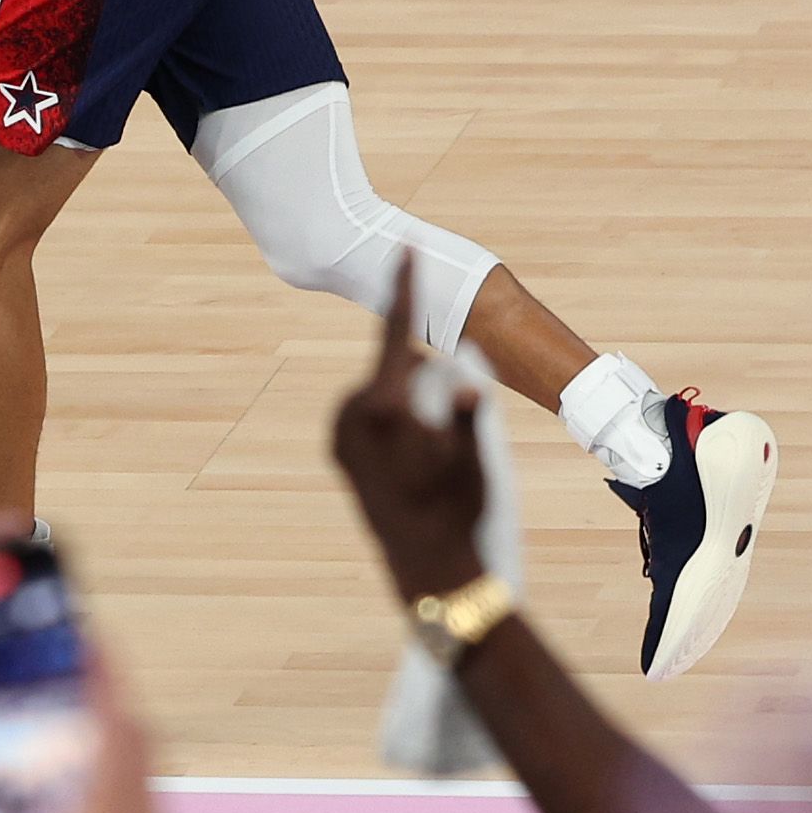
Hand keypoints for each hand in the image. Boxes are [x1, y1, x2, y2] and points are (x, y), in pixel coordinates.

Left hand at [331, 283, 490, 602]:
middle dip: (426, 378)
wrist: (426, 563)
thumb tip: (470, 381)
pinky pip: (371, 413)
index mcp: (382, 407)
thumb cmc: (456, 509)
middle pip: (397, 365)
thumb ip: (468, 412)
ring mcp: (339, 434)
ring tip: (429, 453)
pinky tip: (410, 457)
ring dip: (411, 401)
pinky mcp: (338, 451)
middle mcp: (351, 415)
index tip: (404, 249)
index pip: (396, 332)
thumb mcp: (473, 460)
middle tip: (446, 433)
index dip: (406, 288)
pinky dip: (395, 419)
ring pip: (385, 389)